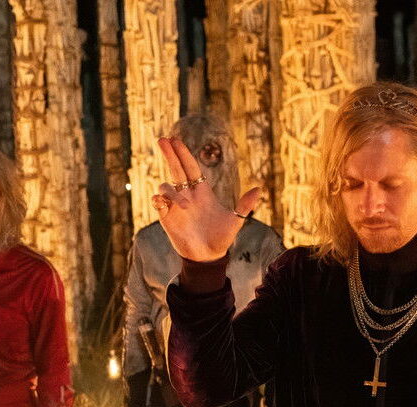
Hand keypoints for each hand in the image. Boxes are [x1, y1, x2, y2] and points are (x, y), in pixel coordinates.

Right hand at [154, 137, 260, 261]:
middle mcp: (187, 195)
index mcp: (202, 193)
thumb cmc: (221, 238)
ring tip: (185, 207)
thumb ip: (245, 206)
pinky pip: (158, 202)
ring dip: (172, 190)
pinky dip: (159, 199)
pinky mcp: (167, 217)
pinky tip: (164, 202)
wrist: (209, 257)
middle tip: (163, 139)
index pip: (191, 168)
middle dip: (170, 154)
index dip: (184, 154)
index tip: (175, 140)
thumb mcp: (235, 221)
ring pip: (166, 186)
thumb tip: (259, 189)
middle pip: (176, 169)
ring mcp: (176, 206)